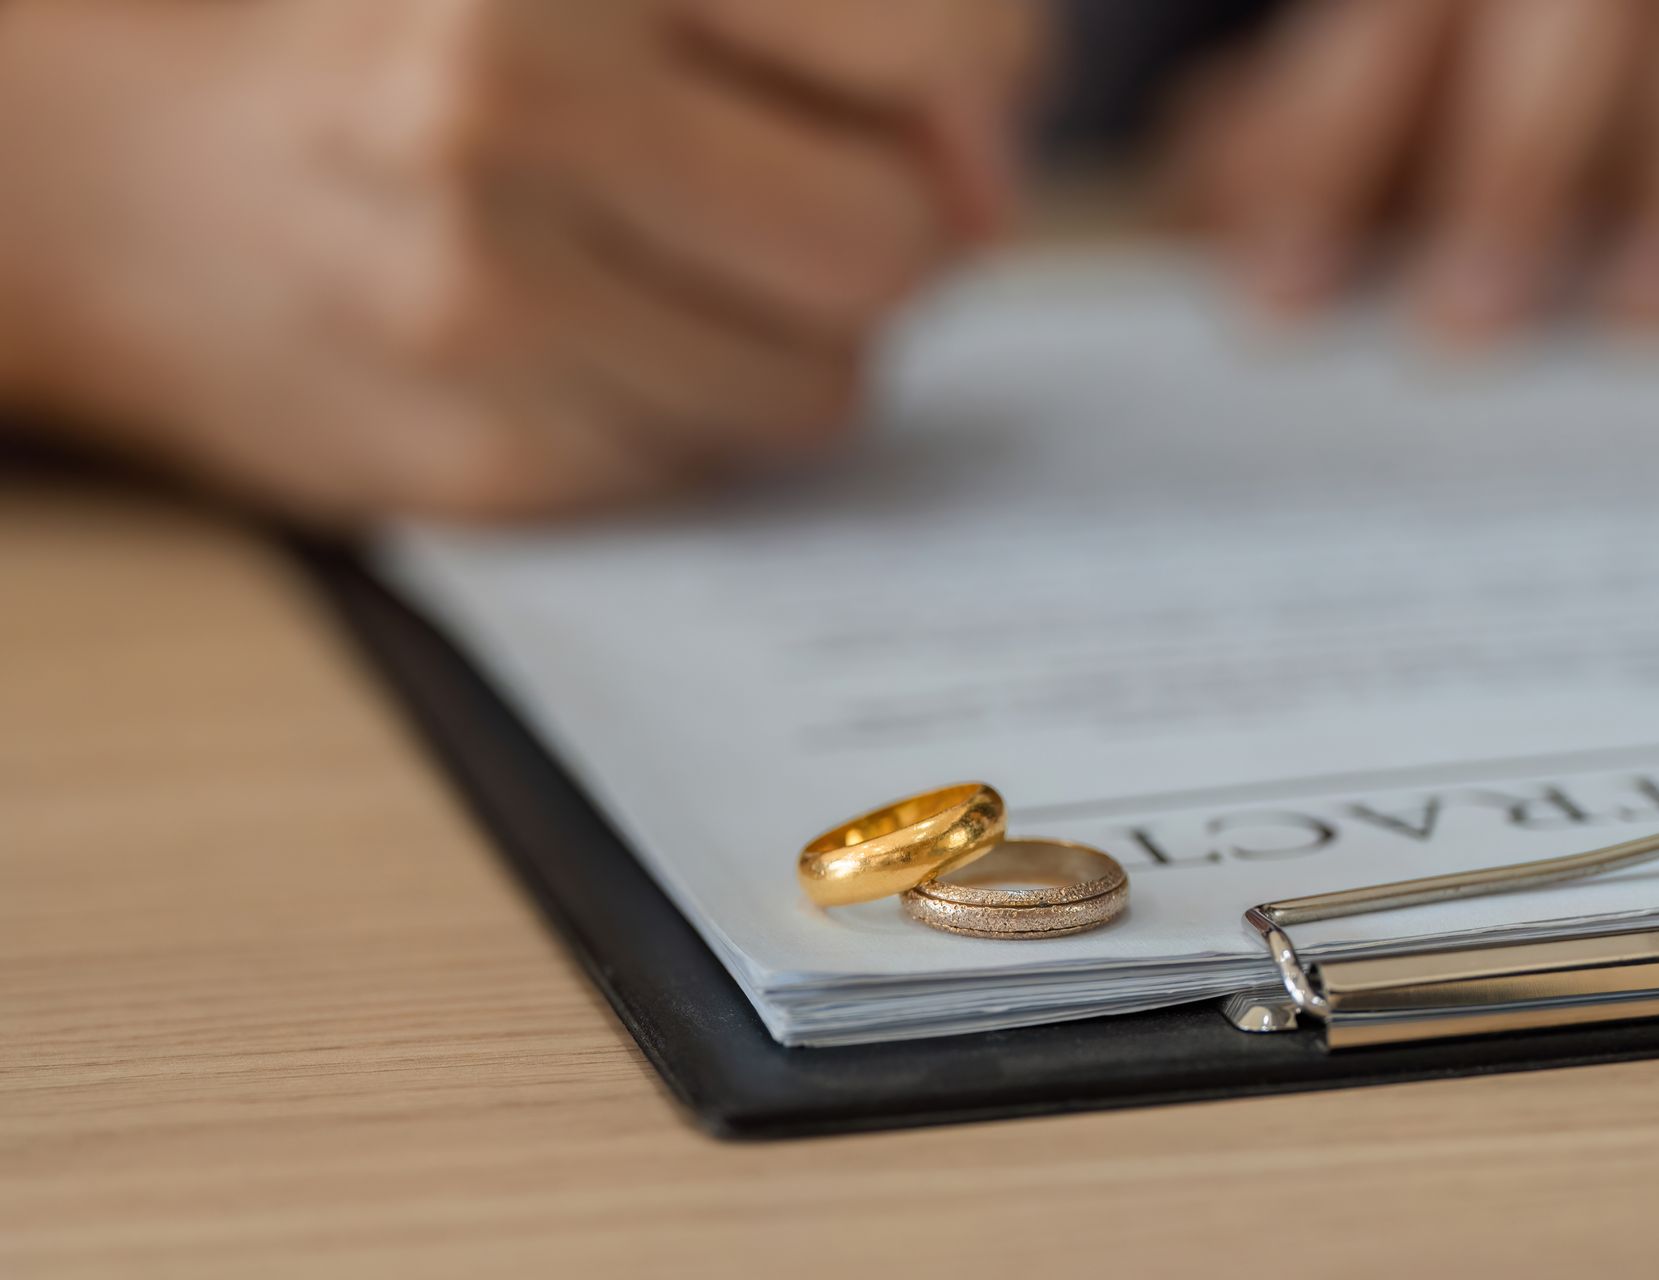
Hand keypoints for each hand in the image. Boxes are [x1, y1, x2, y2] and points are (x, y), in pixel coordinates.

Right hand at [0, 0, 1035, 519]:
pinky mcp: (484, 461)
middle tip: (787, 187)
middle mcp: (512, 102)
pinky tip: (587, 334)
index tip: (934, 104)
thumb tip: (986, 188)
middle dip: (888, 228)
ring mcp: (485, 304)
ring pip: (830, 383)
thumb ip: (835, 18)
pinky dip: (694, 404)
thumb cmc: (416, 37)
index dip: (976, 89)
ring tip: (668, 256)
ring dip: (796, 330)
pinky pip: (717, 462)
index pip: (942, 38)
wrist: (133, 172)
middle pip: (895, 243)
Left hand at [1178, 0, 1658, 337]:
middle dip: (1516, 168)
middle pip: (1574, 12)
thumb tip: (1208, 205)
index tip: (1281, 304)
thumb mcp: (1408, 34)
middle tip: (1467, 329)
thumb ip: (1316, 108)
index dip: (1328, 158)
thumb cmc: (1503, 28)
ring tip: (1652, 315)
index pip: (1391, 27)